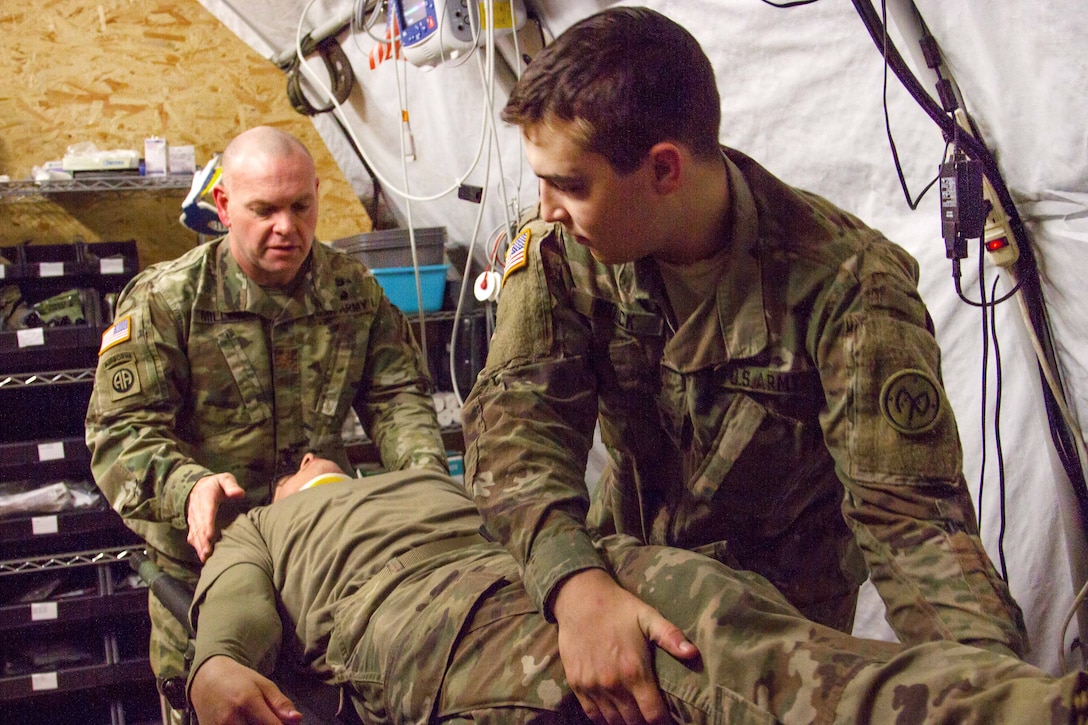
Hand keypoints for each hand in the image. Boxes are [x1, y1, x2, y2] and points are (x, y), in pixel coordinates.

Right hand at [187, 472, 244, 561]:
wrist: (197, 486)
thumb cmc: (217, 485)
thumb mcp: (225, 479)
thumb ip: (231, 486)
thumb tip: (239, 494)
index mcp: (206, 497)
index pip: (206, 511)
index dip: (207, 524)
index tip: (209, 535)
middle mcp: (197, 509)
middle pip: (199, 526)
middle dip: (203, 540)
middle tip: (207, 553)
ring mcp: (193, 518)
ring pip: (195, 533)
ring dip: (199, 546)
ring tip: (205, 557)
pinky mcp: (193, 525)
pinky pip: (192, 536)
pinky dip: (196, 546)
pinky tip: (202, 557)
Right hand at [191, 655, 302, 723]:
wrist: (206, 680)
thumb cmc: (239, 680)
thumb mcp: (263, 685)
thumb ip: (280, 703)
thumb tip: (298, 719)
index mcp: (247, 702)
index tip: (286, 723)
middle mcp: (230, 719)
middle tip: (270, 718)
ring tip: (257, 718)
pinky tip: (246, 721)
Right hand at [553, 569, 698, 724]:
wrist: (580, 599)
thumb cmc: (619, 608)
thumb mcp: (648, 617)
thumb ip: (670, 636)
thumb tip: (693, 653)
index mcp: (634, 671)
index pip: (653, 715)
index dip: (664, 722)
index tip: (671, 721)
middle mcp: (612, 684)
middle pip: (634, 722)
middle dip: (646, 723)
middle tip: (652, 717)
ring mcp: (592, 686)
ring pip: (613, 721)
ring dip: (626, 722)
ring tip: (636, 717)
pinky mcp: (577, 684)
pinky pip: (592, 714)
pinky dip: (604, 718)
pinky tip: (614, 714)